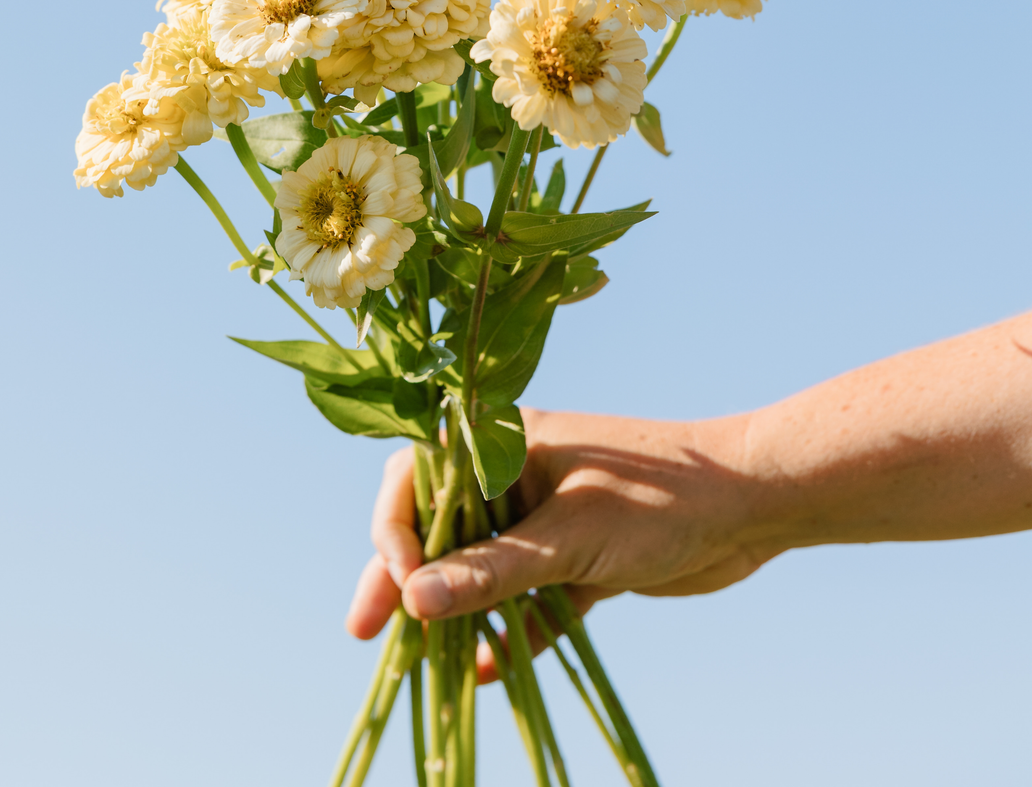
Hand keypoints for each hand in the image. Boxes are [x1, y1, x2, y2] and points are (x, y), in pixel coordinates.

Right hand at [344, 407, 783, 679]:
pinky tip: (487, 674)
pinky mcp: (578, 558)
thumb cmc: (659, 499)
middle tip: (363, 629)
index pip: (419, 479)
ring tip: (415, 664)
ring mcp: (547, 518)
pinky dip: (509, 632)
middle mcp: (516, 476)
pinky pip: (527, 597)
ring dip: (452, 611)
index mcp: (505, 442)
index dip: (396, 532)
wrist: (752, 505)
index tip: (399, 589)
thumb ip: (490, 572)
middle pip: (440, 526)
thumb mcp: (568, 539)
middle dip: (402, 578)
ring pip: (481, 566)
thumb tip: (410, 602)